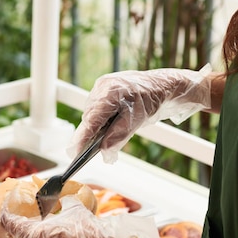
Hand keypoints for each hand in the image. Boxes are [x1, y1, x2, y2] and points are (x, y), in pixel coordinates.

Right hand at [68, 65, 211, 162]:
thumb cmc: (153, 100)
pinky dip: (99, 119)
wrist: (163, 85)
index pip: (92, 119)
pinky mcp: (104, 88)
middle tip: (85, 152)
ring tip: (95, 142)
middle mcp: (103, 86)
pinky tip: (103, 128)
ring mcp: (102, 85)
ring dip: (94, 127)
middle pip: (89, 116)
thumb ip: (118, 136)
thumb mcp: (137, 121)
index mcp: (111, 92)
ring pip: (92, 113)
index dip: (82, 137)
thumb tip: (104, 152)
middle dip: (88, 134)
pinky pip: (96, 107)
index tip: (74, 152)